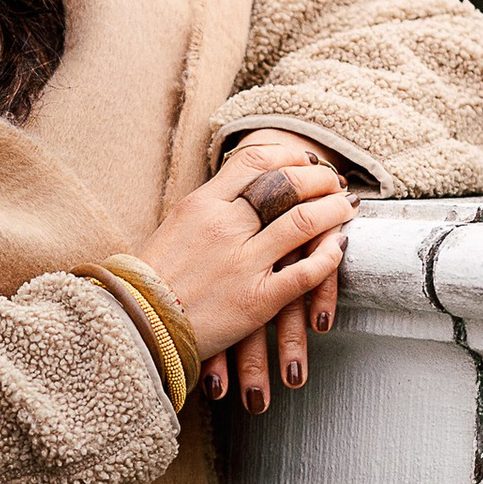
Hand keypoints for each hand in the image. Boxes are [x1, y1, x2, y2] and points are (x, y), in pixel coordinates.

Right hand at [132, 148, 355, 393]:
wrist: (137, 327)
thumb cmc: (149, 282)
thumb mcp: (174, 228)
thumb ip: (208, 209)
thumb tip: (236, 191)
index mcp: (201, 204)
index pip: (256, 161)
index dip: (289, 155)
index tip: (304, 160)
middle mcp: (224, 227)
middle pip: (287, 184)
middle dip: (318, 179)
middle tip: (332, 182)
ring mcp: (243, 263)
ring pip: (304, 222)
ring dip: (332, 211)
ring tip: (345, 208)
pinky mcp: (257, 300)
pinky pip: (306, 272)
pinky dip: (330, 257)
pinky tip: (339, 248)